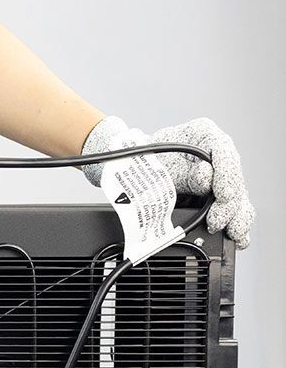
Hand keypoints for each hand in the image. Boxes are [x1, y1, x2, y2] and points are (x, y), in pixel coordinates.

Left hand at [82, 116, 254, 247]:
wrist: (130, 167)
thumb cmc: (144, 159)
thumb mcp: (158, 163)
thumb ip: (183, 170)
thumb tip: (205, 177)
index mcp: (203, 134)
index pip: (223, 150)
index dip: (225, 174)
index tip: (223, 195)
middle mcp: (215, 152)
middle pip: (232, 177)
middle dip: (229, 203)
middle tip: (218, 221)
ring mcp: (218, 173)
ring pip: (236, 194)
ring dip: (236, 215)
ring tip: (233, 232)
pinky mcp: (217, 192)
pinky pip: (231, 205)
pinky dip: (234, 220)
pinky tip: (235, 233)